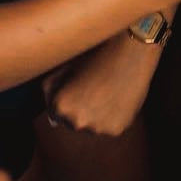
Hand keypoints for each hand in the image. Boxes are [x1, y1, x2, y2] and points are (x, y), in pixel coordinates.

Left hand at [41, 31, 158, 134]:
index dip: (66, 98)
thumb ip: (50, 92)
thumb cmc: (94, 55)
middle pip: (73, 123)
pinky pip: (108, 126)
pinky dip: (111, 116)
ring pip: (91, 126)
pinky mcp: (116, 130)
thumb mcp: (63, 68)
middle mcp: (77, 122)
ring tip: (105, 90)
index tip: (77, 86)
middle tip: (92, 87)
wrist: (129, 51)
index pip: (55, 115)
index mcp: (60, 107)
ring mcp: (97, 128)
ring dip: (95, 115)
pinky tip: (116, 97)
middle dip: (79, 109)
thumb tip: (51, 118)